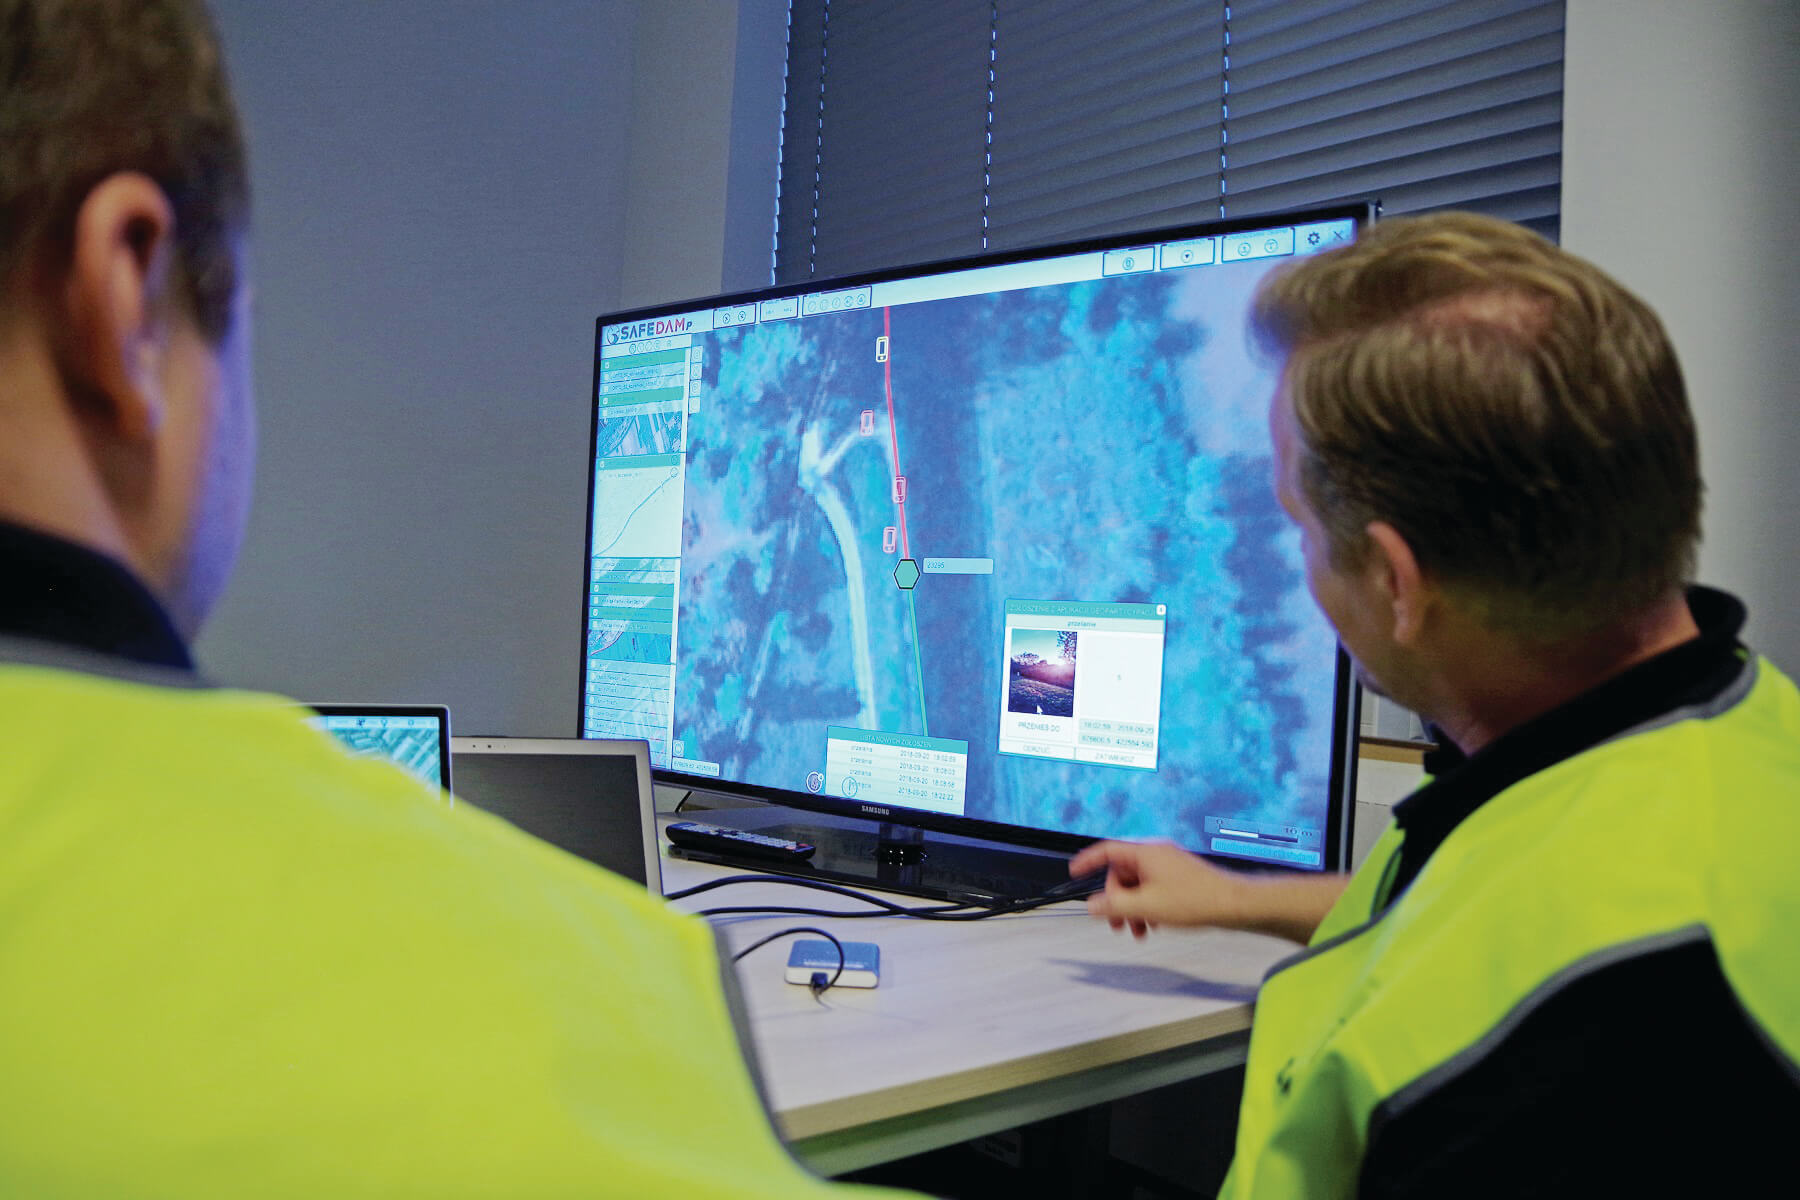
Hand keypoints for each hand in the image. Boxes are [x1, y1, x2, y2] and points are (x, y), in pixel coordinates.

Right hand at [1069, 840, 1247, 938]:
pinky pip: (1153, 888)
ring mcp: (1169, 865)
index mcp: (1145, 853)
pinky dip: (1148, 906)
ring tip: (1138, 931)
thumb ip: (1115, 906)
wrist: (1233, 904)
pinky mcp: (1180, 877)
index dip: (1088, 861)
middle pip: (1122, 874)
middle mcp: (1156, 854)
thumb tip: (1092, 905)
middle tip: (1118, 924)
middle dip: (1117, 900)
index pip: (1107, 851)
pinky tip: (1154, 925)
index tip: (1074, 871)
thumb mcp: (1146, 907)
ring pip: (1138, 885)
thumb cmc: (1196, 900)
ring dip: (1133, 908)